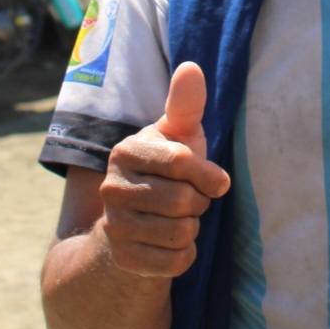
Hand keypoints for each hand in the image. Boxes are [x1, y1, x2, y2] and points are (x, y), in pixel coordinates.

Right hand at [98, 62, 230, 277]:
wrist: (135, 225)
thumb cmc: (167, 172)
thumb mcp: (178, 137)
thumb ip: (185, 105)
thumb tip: (191, 67)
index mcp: (125, 152)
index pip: (181, 162)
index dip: (209, 175)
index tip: (218, 182)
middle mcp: (111, 189)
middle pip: (185, 201)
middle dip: (199, 203)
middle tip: (189, 200)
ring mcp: (113, 226)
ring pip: (182, 233)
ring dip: (192, 229)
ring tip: (178, 219)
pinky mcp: (123, 259)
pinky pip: (175, 261)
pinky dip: (185, 254)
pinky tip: (170, 243)